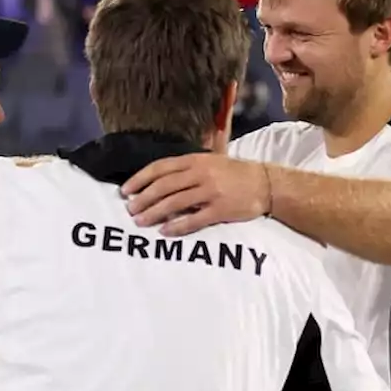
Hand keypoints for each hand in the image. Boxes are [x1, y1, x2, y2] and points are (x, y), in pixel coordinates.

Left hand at [121, 154, 270, 235]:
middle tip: (130, 210)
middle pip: (164, 186)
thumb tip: (156, 179)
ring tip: (140, 221)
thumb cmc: (233, 173)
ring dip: (154, 213)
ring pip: (175, 203)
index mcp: (195, 160)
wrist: (265, 183)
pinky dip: (177, 226)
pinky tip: (164, 231)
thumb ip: (186, 167)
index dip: (140, 179)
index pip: (160, 168)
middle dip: (143, 199)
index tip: (125, 191)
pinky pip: (194, 219)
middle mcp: (201, 174)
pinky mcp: (221, 209)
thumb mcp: (210, 161)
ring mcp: (211, 192)